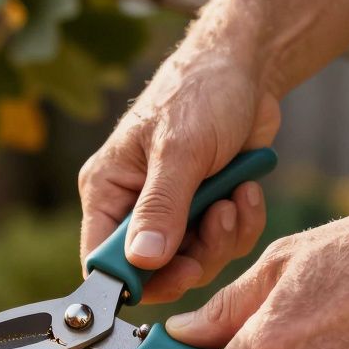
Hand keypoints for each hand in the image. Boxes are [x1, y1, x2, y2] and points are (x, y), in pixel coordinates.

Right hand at [78, 50, 280, 303]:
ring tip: (236, 196)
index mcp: (107, 189)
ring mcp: (171, 211)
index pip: (102, 257)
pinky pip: (222, 244)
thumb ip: (161, 208)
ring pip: (194, 261)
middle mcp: (133, 207)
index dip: (132, 279)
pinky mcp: (205, 210)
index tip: (174, 274)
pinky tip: (247, 190)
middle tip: (218, 225)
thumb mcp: (180, 151)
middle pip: (153, 270)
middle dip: (194, 255)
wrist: (246, 69)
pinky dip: (241, 223)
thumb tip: (142, 262)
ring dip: (224, 236)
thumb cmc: (199, 93)